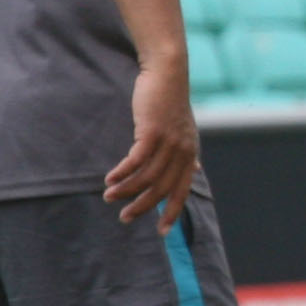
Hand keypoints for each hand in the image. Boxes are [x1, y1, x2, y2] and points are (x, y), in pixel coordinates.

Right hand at [102, 58, 200, 226]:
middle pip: (162, 189)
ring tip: (109, 196)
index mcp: (190, 154)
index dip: (172, 212)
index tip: (161, 232)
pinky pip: (136, 160)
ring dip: (126, 190)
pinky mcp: (153, 131)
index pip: (182, 190)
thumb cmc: (171, 102)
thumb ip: (187, 151)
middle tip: (124, 218)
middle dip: (142, 206)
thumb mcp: (184, 130)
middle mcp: (183, 151)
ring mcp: (169, 142)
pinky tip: (110, 179)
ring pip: (146, 177)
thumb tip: (196, 169)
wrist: (167, 73)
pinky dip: (122, 172)